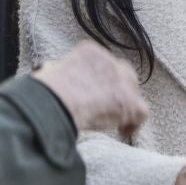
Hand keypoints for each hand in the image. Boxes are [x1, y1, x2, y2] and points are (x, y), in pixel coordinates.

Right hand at [33, 42, 148, 137]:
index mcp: (90, 52)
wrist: (53, 101)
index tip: (93, 93)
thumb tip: (49, 70)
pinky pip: (141, 112)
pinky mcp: (128, 100)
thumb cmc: (44, 91)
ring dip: (126, 106)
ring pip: (133, 92)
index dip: (101, 81)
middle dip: (118, 90)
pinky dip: (134, 123)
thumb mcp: (49, 72)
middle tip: (109, 106)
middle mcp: (109, 62)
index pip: (103, 64)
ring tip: (117, 122)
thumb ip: (57, 71)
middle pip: (123, 74)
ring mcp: (121, 81)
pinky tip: (123, 132)